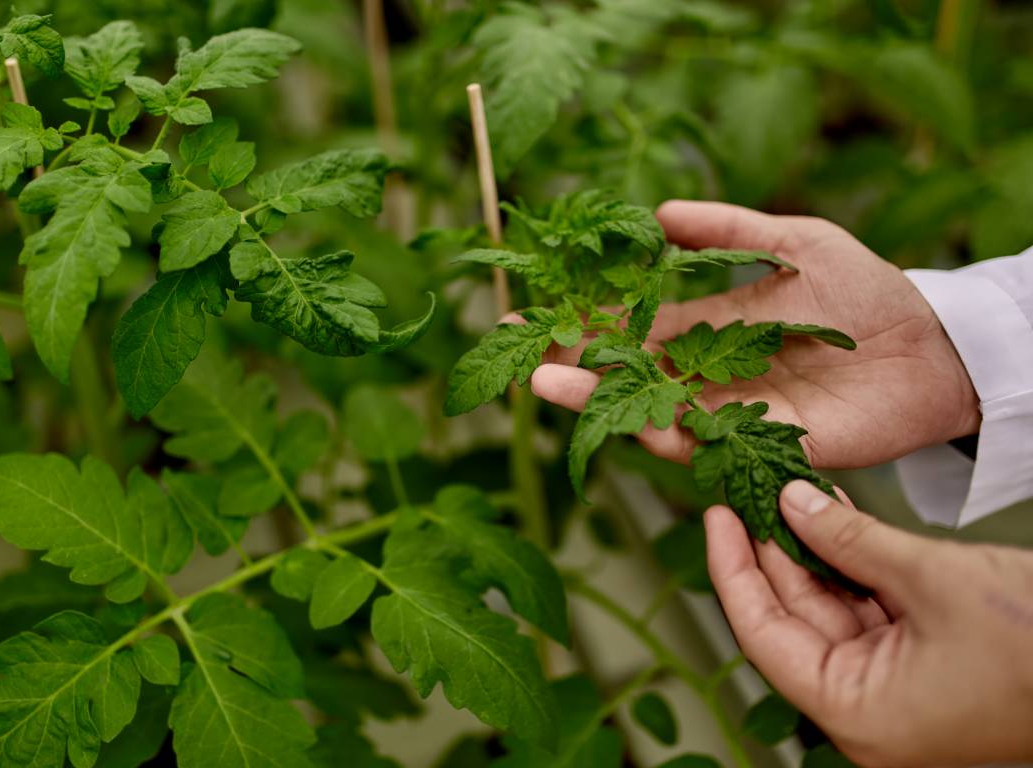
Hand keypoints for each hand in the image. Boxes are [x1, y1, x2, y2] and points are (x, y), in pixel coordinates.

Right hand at [531, 200, 980, 467]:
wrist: (928, 342)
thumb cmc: (863, 290)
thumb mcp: (792, 240)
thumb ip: (728, 230)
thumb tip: (659, 211)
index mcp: (704, 329)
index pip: (627, 329)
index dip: (578, 323)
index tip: (525, 315)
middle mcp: (705, 375)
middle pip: (624, 376)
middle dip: (569, 367)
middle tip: (516, 358)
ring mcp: (729, 413)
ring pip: (650, 412)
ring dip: (599, 401)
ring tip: (549, 381)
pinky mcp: (761, 447)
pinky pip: (706, 445)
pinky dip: (666, 435)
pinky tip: (629, 418)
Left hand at [707, 481, 1032, 766]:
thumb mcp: (930, 577)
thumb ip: (849, 541)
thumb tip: (790, 503)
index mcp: (856, 714)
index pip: (761, 634)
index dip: (732, 570)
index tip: (716, 517)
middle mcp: (865, 710)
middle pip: (792, 619)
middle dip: (772, 551)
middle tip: (748, 491)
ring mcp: (892, 689)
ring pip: (829, 610)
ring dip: (812, 552)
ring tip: (788, 492)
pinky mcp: (918, 666)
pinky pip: (866, 610)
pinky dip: (850, 566)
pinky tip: (832, 518)